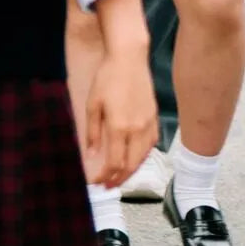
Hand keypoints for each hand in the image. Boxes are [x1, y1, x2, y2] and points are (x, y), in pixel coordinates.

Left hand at [84, 46, 158, 188]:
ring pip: (142, 158)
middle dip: (118, 180)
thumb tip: (90, 155)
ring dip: (130, 172)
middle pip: (130, 165)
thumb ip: (91, 133)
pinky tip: (132, 160)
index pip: (114, 163)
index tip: (95, 182)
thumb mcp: (92, 105)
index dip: (104, 177)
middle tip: (107, 186)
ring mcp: (148, 124)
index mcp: (119, 127)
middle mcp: (136, 129)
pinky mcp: (154, 118)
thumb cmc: (107, 79)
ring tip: (118, 178)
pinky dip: (141, 158)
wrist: (129, 59)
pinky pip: (150, 146)